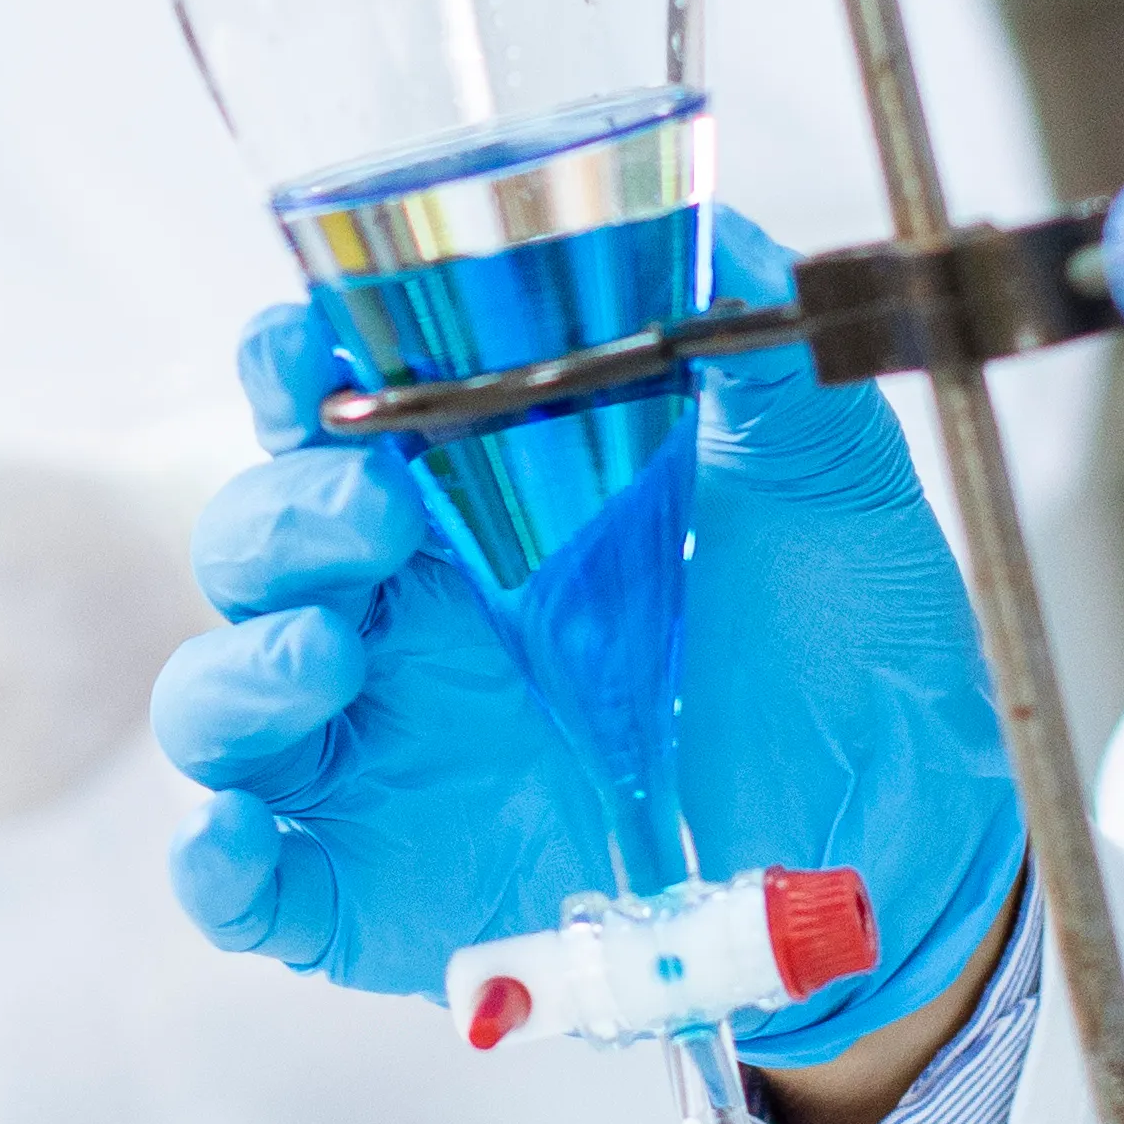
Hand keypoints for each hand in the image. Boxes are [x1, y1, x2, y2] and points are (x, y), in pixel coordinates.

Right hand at [153, 211, 1017, 1066]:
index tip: (307, 350)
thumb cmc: (844, 653)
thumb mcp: (823, 484)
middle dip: (284, 516)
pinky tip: (237, 839)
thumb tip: (723, 235)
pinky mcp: (384, 888)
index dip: (290, 370)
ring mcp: (384, 754)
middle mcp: (406, 619)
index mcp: (474, 502)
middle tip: (377, 515)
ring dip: (238, 670)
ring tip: (329, 660)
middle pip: (256, 545)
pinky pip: (254, 883)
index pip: (328, 413)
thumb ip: (760, 356)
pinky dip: (216, 863)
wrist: (907, 838)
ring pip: (218, 700)